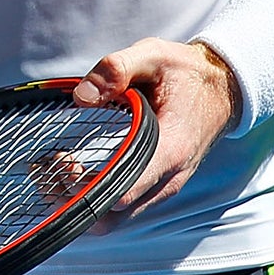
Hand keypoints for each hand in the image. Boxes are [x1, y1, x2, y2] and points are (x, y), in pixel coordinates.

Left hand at [72, 38, 239, 224]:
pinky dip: (92, 197)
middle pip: (112, 216)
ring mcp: (161, 186)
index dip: (88, 187)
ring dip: (79, 200)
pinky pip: (120, 209)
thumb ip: (117, 68)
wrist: (221, 90)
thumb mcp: (154, 55)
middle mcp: (167, 178)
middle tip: (52, 161)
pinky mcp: (155, 186)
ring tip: (55, 163)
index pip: (125, 191)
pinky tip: (71, 169)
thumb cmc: (186, 73)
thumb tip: (81, 96)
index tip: (65, 158)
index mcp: (170, 149)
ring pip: (114, 219)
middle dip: (73, 197)